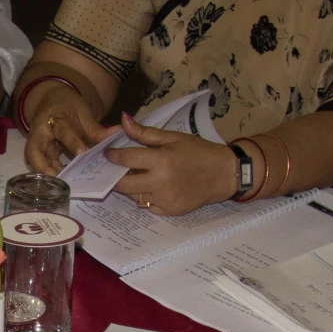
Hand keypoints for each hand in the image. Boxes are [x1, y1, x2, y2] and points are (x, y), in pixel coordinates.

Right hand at [23, 82, 111, 173]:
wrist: (53, 99)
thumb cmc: (67, 105)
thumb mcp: (82, 113)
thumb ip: (96, 128)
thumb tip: (117, 133)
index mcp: (52, 117)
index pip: (61, 130)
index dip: (72, 142)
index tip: (83, 152)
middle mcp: (40, 133)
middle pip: (34, 153)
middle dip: (45, 169)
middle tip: (64, 180)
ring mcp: (39, 145)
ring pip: (37, 162)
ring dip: (50, 174)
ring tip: (68, 184)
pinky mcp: (43, 153)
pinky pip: (46, 165)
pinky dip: (55, 173)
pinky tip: (69, 181)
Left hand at [106, 112, 238, 213]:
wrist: (225, 174)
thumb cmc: (199, 152)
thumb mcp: (173, 137)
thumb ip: (145, 132)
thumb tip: (123, 119)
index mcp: (162, 160)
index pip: (126, 159)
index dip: (112, 156)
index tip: (108, 153)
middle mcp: (160, 183)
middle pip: (123, 183)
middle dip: (115, 176)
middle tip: (116, 169)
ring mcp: (164, 200)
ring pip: (134, 196)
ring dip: (130, 186)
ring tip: (137, 175)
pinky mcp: (169, 212)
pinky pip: (147, 206)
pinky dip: (145, 197)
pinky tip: (152, 187)